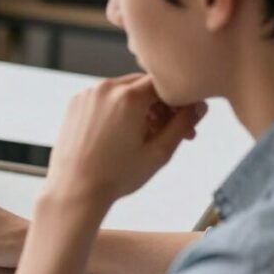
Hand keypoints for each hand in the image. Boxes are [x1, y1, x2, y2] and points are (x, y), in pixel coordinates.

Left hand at [46, 73, 206, 204]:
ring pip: (124, 91)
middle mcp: (105, 89)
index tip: (185, 119)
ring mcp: (87, 96)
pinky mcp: (75, 105)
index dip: (179, 101)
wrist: (74, 190)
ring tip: (145, 136)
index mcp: (127, 97)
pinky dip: (117, 110)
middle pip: (144, 85)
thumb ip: (183, 124)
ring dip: (140, 107)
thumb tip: (199, 107)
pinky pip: (104, 99)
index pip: (165, 83)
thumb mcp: (159, 152)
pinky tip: (122, 135)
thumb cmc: (114, 176)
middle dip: (161, 105)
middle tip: (170, 132)